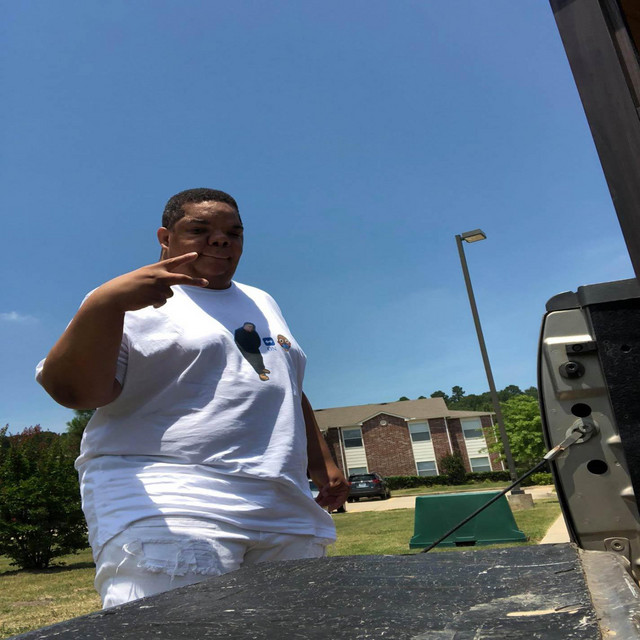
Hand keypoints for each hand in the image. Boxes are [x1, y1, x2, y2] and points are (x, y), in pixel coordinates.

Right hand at [90, 253, 208, 311]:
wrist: (115, 295)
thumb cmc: (129, 286)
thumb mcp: (143, 276)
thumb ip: (157, 278)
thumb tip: (169, 292)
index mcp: (155, 268)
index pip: (173, 261)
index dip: (185, 258)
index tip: (196, 254)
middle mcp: (159, 275)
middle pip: (182, 278)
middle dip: (195, 281)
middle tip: (206, 282)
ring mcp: (158, 286)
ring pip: (169, 294)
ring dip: (160, 297)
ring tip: (146, 295)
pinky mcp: (156, 297)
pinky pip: (162, 302)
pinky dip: (156, 304)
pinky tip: (145, 301)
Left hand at [312, 465, 349, 511]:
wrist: (318, 463)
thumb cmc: (327, 469)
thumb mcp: (332, 479)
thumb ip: (331, 488)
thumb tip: (325, 495)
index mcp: (343, 486)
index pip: (342, 499)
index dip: (336, 504)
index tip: (330, 508)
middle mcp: (338, 489)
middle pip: (333, 500)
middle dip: (327, 503)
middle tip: (320, 506)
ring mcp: (331, 489)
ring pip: (327, 499)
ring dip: (323, 503)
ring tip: (317, 504)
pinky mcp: (324, 489)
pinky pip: (322, 497)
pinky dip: (319, 500)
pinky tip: (315, 502)